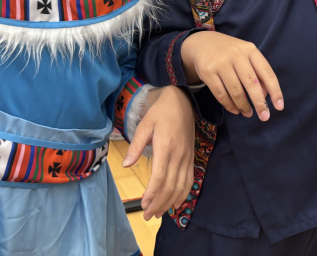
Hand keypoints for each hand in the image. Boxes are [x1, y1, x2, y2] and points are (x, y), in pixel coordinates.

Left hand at [123, 87, 193, 219]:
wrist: (181, 102)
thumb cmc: (160, 112)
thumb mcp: (144, 125)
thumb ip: (136, 146)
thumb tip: (125, 165)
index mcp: (166, 146)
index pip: (160, 176)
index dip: (153, 193)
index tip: (144, 204)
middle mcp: (179, 155)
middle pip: (170, 185)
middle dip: (159, 203)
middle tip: (147, 215)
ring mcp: (187, 157)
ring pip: (181, 186)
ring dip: (170, 202)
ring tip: (158, 213)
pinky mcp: (191, 158)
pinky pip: (189, 180)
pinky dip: (183, 194)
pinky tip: (175, 204)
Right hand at [180, 31, 282, 120]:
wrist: (201, 42)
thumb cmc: (230, 52)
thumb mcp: (246, 55)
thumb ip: (257, 72)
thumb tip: (265, 96)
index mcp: (250, 50)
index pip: (267, 73)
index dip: (275, 91)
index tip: (279, 107)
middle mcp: (236, 55)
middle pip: (252, 84)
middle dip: (260, 103)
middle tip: (265, 117)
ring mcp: (221, 63)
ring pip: (236, 91)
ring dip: (244, 106)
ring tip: (248, 114)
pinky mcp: (208, 72)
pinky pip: (221, 94)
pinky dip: (229, 105)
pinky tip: (235, 110)